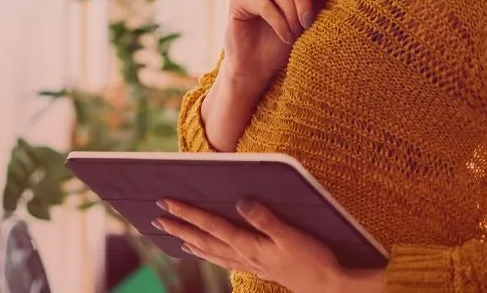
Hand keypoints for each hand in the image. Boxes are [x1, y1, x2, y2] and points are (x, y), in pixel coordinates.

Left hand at [155, 198, 380, 292]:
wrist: (329, 286)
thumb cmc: (313, 260)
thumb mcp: (291, 236)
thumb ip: (265, 218)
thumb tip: (240, 202)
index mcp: (248, 245)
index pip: (211, 226)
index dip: (187, 213)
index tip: (167, 203)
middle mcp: (243, 256)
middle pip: (204, 240)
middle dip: (179, 228)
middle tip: (157, 218)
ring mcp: (250, 264)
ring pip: (211, 251)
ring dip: (190, 241)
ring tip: (172, 236)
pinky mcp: (259, 268)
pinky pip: (224, 259)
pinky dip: (208, 254)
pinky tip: (204, 251)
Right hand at [223, 0, 331, 87]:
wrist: (258, 68)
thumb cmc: (282, 45)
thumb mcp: (303, 24)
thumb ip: (312, 6)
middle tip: (308, 22)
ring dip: (290, 11)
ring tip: (296, 33)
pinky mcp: (237, 1)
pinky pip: (263, 5)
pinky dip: (279, 22)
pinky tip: (286, 37)